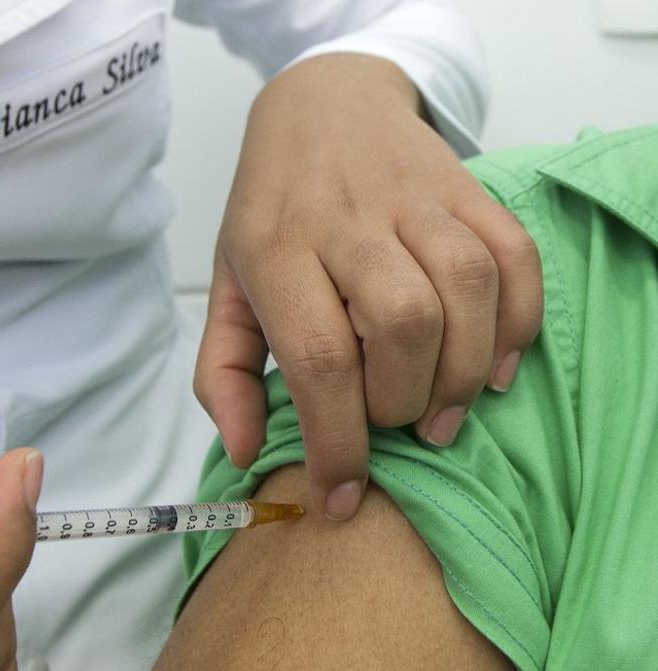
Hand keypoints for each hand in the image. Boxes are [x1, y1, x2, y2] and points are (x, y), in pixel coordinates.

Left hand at [195, 53, 541, 520]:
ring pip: (464, 288)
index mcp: (276, 251)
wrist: (322, 105)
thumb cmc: (270, 212)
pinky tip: (490, 368)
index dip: (336, 440)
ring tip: (439, 413)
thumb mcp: (226, 287)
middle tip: (391, 427)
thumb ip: (223, 372)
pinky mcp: (466, 189)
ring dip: (460, 372)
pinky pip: (513, 256)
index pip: (318, 356)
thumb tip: (244, 452)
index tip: (341, 496)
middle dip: (401, 401)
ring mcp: (413, 199)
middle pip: (400, 323)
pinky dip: (516, 322)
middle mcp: (346, 222)